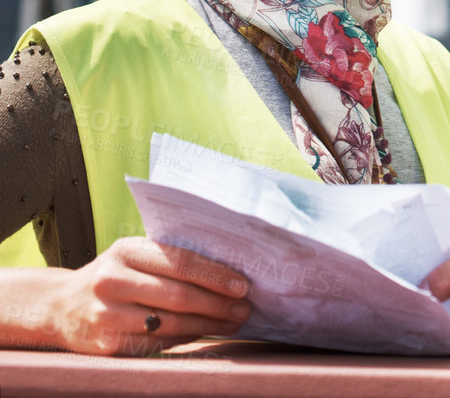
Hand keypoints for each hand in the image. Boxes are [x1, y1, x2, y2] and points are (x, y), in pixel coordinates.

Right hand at [50, 238, 250, 355]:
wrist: (59, 306)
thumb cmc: (111, 274)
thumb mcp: (131, 255)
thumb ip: (166, 258)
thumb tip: (223, 271)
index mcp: (125, 250)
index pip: (179, 262)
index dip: (214, 275)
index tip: (242, 285)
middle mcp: (113, 281)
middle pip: (177, 296)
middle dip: (216, 304)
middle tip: (244, 308)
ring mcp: (108, 315)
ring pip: (169, 324)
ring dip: (207, 325)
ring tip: (232, 322)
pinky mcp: (107, 345)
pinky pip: (155, 343)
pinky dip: (184, 338)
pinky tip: (202, 333)